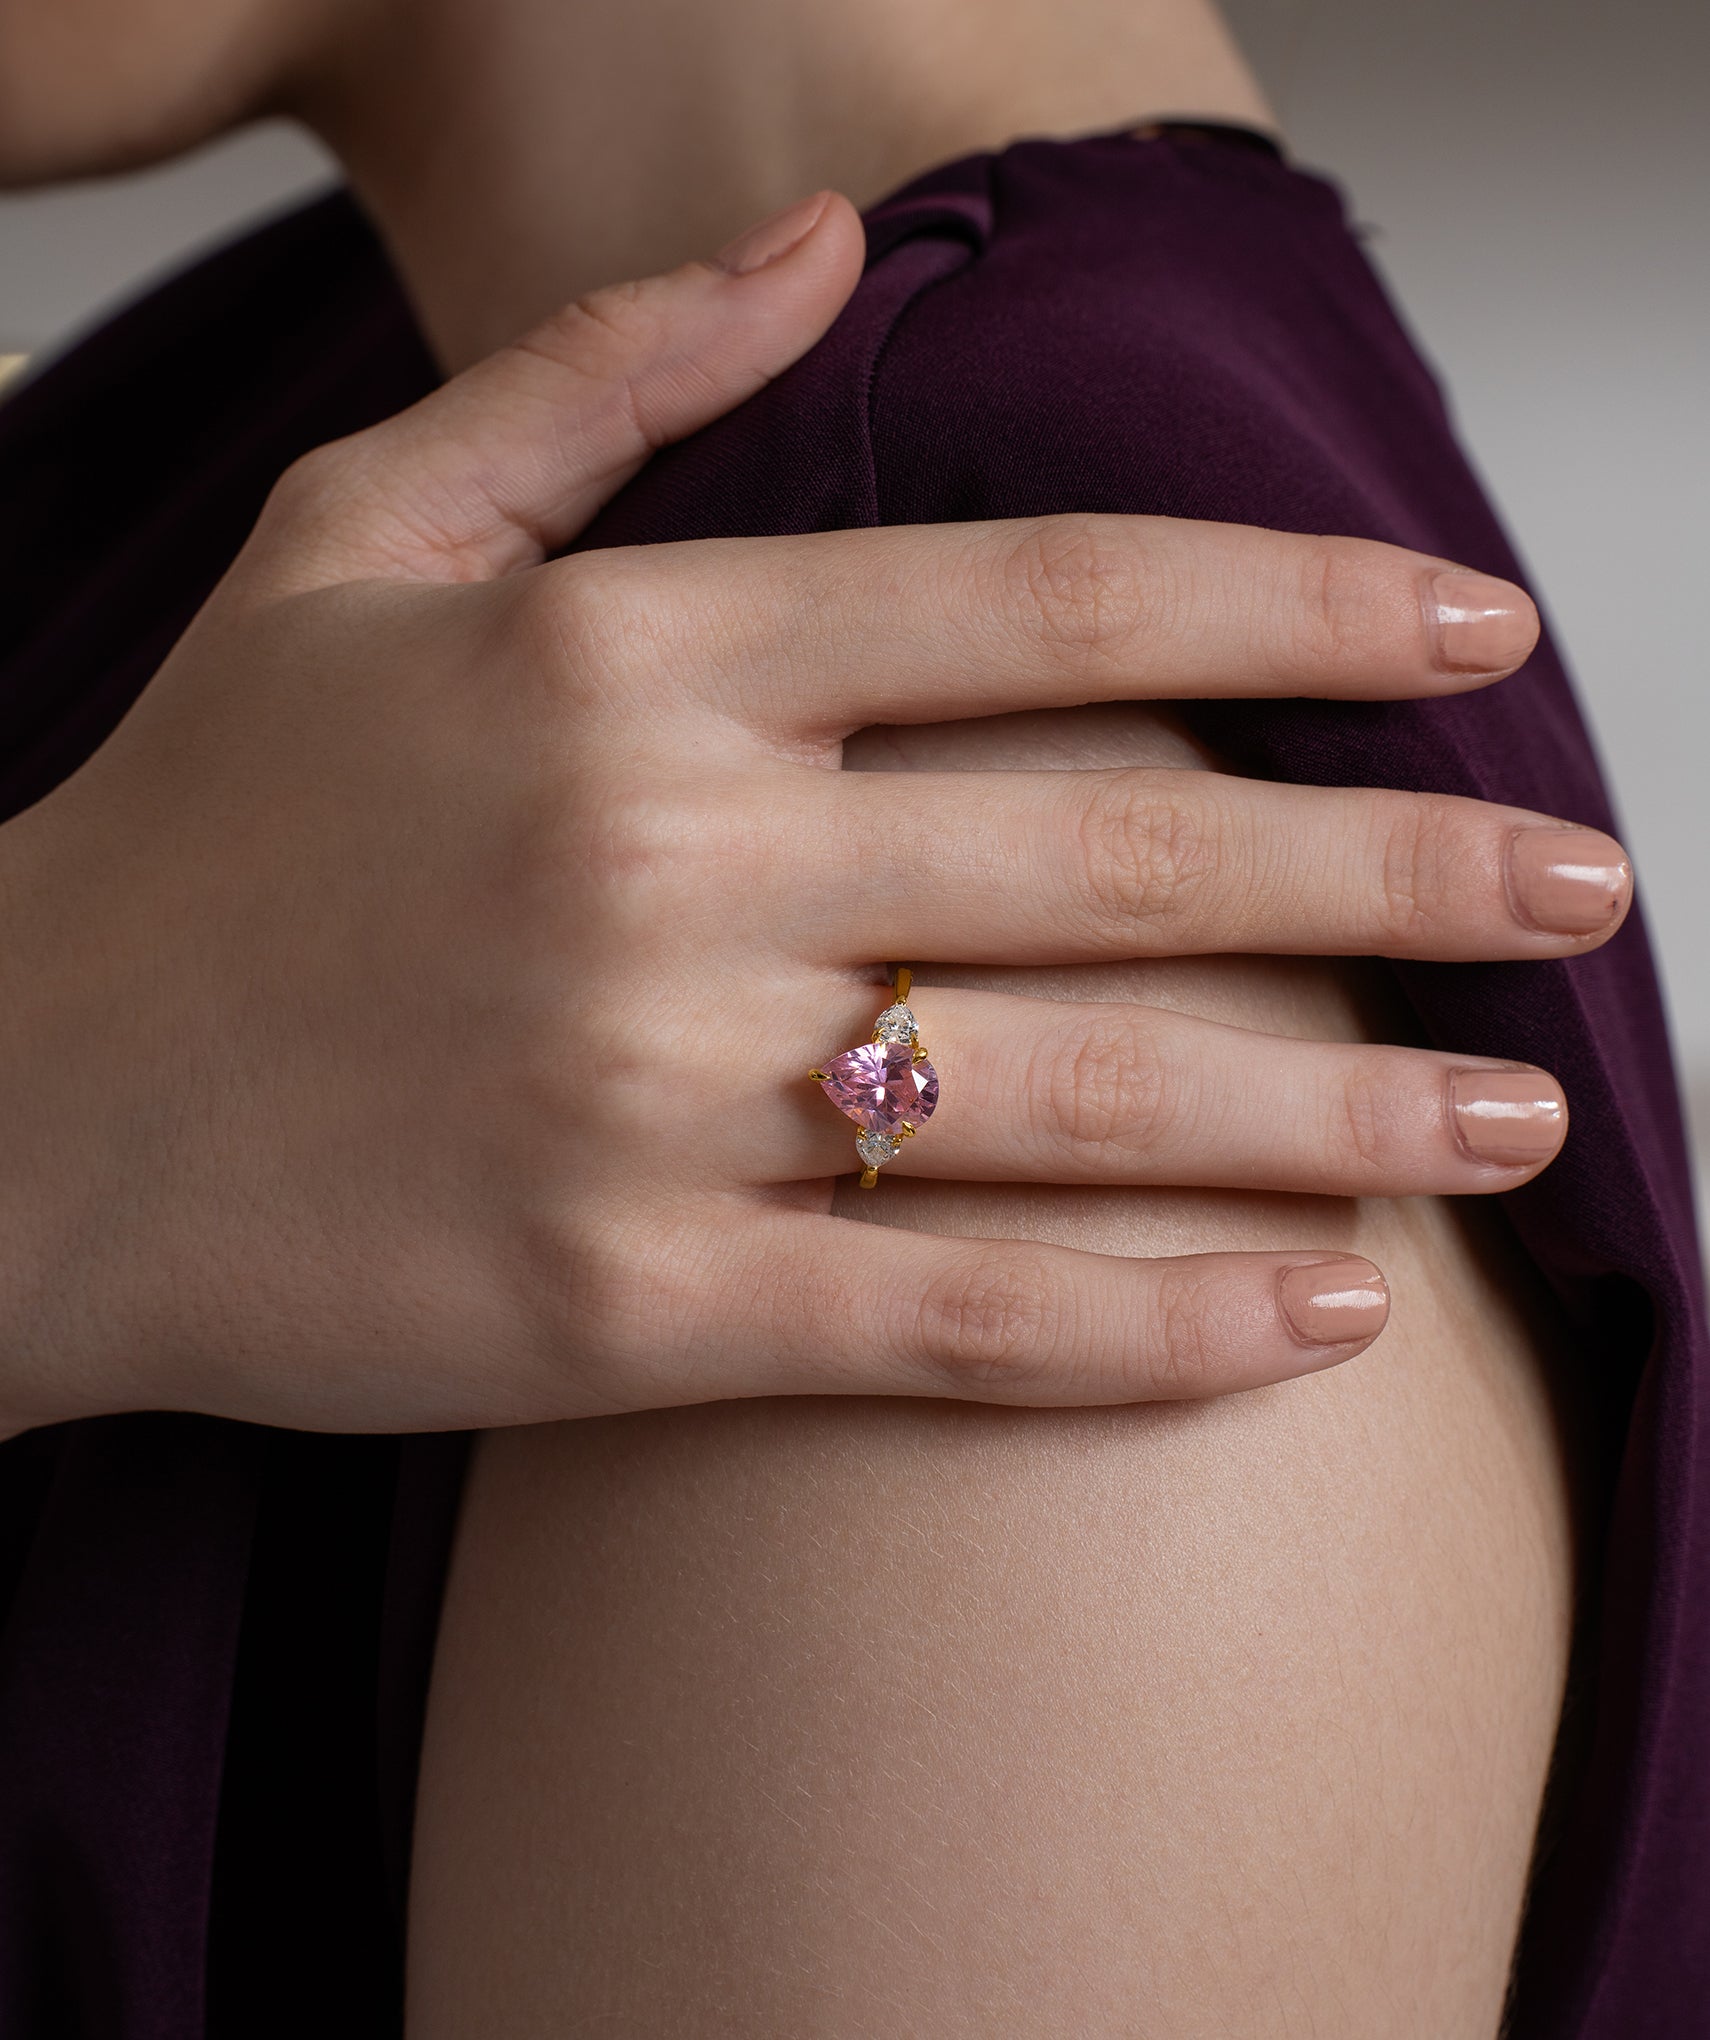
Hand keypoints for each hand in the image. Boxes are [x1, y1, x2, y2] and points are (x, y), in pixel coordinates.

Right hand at [0, 192, 1629, 1435]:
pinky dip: (1145, 1326)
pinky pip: (943, 1320)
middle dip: (1391, 868)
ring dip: (1330, 1113)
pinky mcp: (620, 1311)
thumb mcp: (357, 546)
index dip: (1286, 605)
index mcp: (623, 659)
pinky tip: (1314, 1318)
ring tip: (1510, 1123)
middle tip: (1582, 884)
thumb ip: (594, 378)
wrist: (18, 1109)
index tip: (1470, 631)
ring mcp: (647, 1100)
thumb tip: (816, 255)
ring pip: (1069, 1100)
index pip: (1037, 598)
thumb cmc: (198, 833)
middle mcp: (664, 865)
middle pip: (1116, 847)